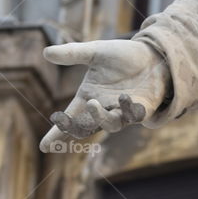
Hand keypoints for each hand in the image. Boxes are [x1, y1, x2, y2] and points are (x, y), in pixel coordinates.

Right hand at [39, 39, 170, 152]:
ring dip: (100, 117)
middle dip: (73, 128)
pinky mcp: (141, 110)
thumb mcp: (96, 52)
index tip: (44, 146)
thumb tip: (45, 52)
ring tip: (93, 103)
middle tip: (63, 120)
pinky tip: (124, 96)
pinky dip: (127, 109)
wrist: (153, 55)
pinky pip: (133, 116)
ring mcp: (123, 111)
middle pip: (85, 127)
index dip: (56, 132)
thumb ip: (73, 53)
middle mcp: (104, 108)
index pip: (70, 117)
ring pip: (110, 125)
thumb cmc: (123, 56)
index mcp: (88, 97)